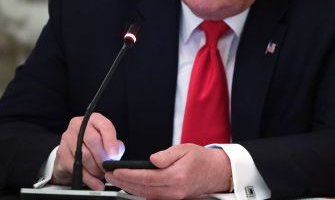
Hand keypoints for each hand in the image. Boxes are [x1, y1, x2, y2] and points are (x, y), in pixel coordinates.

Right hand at [51, 112, 124, 189]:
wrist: (72, 151)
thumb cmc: (93, 144)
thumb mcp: (106, 141)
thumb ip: (114, 145)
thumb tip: (116, 155)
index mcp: (94, 119)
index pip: (104, 127)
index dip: (111, 142)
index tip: (114, 155)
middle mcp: (79, 125)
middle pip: (93, 141)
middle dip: (102, 158)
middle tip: (108, 168)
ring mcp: (68, 138)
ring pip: (84, 155)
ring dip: (95, 169)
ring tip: (102, 174)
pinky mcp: (61, 152)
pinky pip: (76, 167)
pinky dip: (88, 178)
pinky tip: (95, 182)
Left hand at [105, 144, 231, 198]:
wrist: (216, 172)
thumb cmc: (201, 159)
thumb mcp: (185, 149)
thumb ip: (167, 154)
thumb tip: (152, 160)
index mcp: (176, 176)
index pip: (146, 177)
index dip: (129, 174)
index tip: (116, 170)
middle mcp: (174, 190)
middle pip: (142, 189)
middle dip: (123, 182)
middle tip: (110, 175)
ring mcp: (173, 197)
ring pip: (145, 195)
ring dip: (129, 188)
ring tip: (116, 180)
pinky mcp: (173, 199)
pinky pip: (152, 197)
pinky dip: (139, 192)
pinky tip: (131, 186)